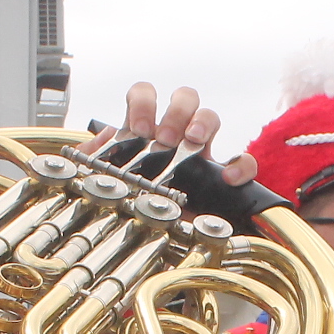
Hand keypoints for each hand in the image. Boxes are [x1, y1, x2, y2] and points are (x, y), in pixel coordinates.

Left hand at [81, 83, 252, 185]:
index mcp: (147, 131)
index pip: (146, 96)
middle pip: (184, 97)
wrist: (161, 238)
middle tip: (168, 137)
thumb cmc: (137, 202)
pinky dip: (240, 165)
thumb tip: (90, 151)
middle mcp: (176, 136)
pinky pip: (243, 161)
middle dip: (176, 111)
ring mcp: (201, 153)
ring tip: (193, 142)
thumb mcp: (110, 183)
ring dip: (202, 123)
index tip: (140, 128)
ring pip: (210, 116)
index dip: (144, 102)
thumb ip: (94, 164)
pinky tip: (228, 177)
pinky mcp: (223, 177)